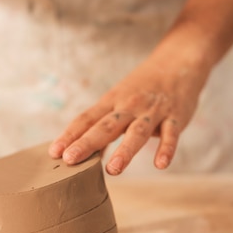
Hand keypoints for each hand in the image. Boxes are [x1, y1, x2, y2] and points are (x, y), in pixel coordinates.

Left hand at [49, 52, 210, 175]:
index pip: (86, 119)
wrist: (178, 62)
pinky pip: (170, 134)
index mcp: (112, 102)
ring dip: (125, 151)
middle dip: (87, 143)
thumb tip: (84, 154)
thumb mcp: (119, 101)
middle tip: (70, 160)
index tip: (54, 152)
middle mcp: (129, 105)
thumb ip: (103, 127)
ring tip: (113, 170)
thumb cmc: (142, 87)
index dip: (70, 135)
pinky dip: (166, 148)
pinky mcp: (175, 116)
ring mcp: (152, 111)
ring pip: (137, 132)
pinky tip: (160, 164)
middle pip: (105, 126)